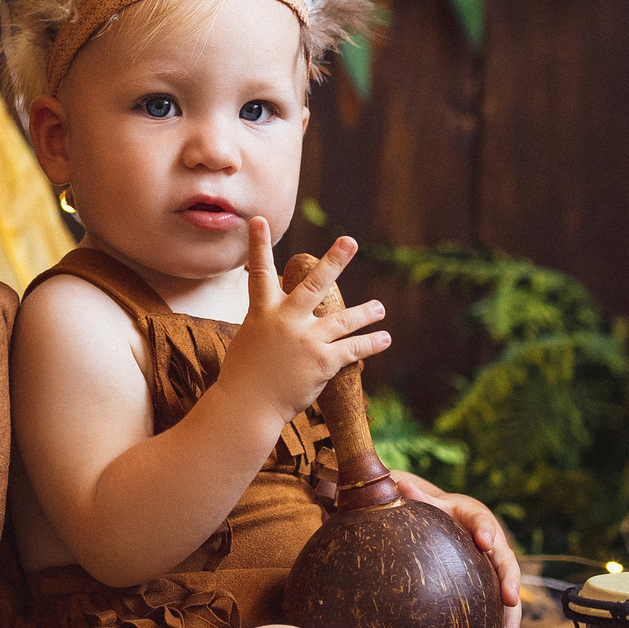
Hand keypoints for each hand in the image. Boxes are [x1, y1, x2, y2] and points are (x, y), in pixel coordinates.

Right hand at [215, 223, 391, 432]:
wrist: (246, 408)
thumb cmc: (243, 376)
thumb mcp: (249, 340)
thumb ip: (268, 323)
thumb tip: (279, 318)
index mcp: (263, 312)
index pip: (259, 272)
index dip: (258, 244)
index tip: (259, 220)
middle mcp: (286, 321)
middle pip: (314, 285)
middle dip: (334, 261)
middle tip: (350, 241)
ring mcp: (306, 341)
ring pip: (344, 320)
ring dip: (366, 313)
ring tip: (380, 308)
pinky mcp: (323, 362)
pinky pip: (353, 349)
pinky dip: (371, 343)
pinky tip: (385, 338)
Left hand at [388, 472, 523, 627]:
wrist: (448, 522)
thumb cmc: (435, 512)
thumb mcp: (428, 503)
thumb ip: (417, 497)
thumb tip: (399, 482)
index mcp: (475, 517)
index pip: (482, 521)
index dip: (485, 531)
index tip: (485, 542)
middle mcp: (493, 542)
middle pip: (506, 561)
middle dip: (509, 581)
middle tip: (509, 599)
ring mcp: (495, 565)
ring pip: (509, 588)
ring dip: (512, 613)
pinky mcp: (492, 585)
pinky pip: (501, 604)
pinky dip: (504, 622)